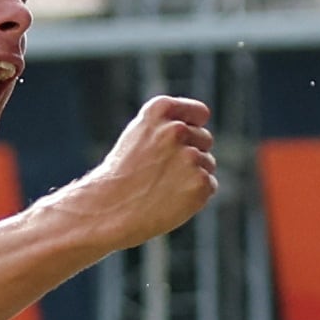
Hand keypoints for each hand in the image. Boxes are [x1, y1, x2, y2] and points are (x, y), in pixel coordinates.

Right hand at [69, 95, 216, 249]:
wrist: (109, 209)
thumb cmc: (122, 175)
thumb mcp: (139, 135)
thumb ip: (168, 125)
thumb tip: (200, 130)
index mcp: (159, 110)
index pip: (200, 113)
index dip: (192, 129)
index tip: (178, 144)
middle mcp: (176, 129)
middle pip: (205, 139)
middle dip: (191, 154)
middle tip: (162, 172)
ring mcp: (190, 156)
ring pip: (207, 164)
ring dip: (192, 176)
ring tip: (163, 187)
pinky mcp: (200, 182)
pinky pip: (210, 185)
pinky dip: (195, 196)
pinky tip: (171, 199)